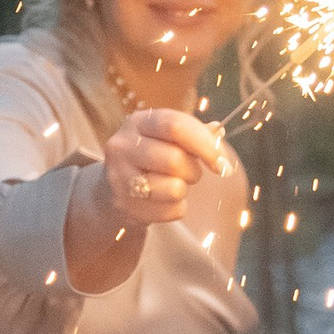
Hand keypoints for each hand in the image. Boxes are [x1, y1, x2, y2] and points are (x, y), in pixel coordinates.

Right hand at [63, 108, 231, 286]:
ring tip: (173, 185)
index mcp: (137, 122)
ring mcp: (119, 178)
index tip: (222, 161)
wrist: (110, 190)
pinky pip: (171, 211)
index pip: (175, 126)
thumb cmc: (148, 158)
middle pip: (175, 160)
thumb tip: (218, 130)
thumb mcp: (165, 137)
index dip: (204, 143)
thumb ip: (192, 132)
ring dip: (183, 189)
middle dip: (193, 170)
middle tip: (191, 174)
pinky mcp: (125, 206)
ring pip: (174, 188)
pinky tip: (163, 201)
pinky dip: (176, 208)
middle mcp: (122, 146)